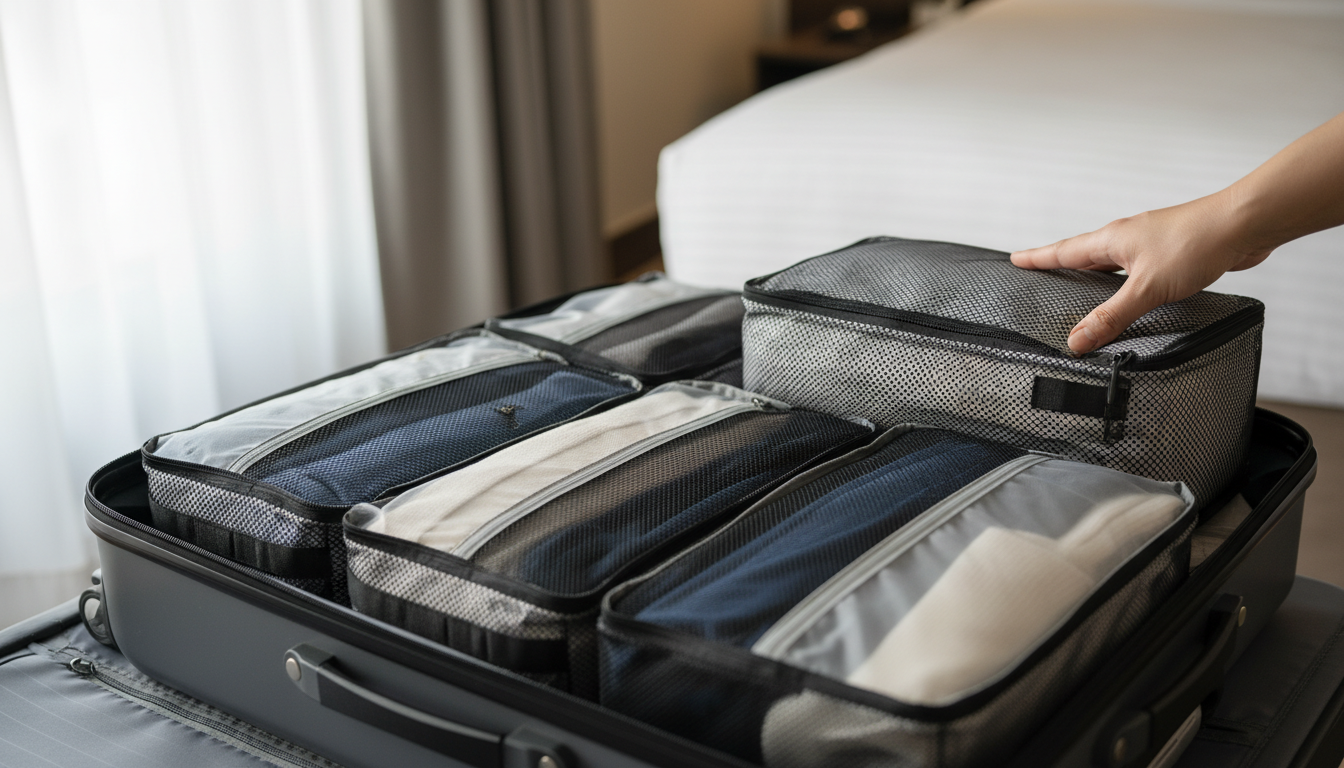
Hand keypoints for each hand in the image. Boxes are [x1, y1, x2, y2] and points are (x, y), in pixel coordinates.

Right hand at [1010, 193, 1270, 353]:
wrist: (1243, 224)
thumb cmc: (1196, 243)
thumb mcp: (1146, 288)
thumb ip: (1111, 316)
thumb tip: (1077, 340)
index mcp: (1112, 240)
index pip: (1064, 251)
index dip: (1039, 258)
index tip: (1016, 259)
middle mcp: (1128, 238)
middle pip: (1085, 253)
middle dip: (1063, 264)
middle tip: (1043, 272)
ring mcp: (1151, 243)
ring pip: (1113, 260)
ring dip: (1096, 273)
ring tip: (1082, 287)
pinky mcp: (1173, 252)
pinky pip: (1138, 268)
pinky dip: (1126, 280)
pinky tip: (1134, 293)